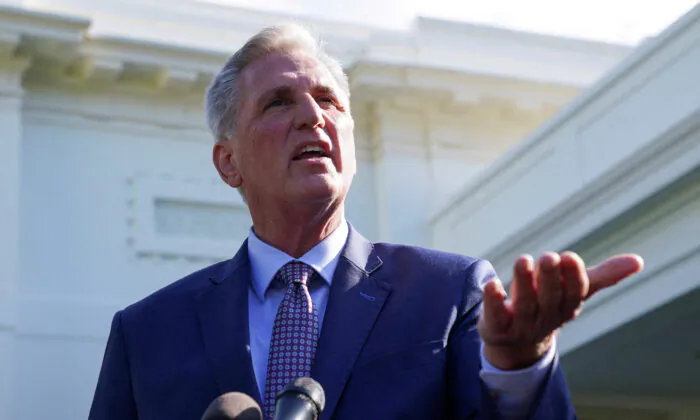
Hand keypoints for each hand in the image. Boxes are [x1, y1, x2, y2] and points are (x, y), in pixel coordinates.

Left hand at [477, 251, 643, 369]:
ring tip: (523, 260)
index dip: (573, 277)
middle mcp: (546, 316)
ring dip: (523, 282)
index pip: (574, 293)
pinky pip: (495, 315)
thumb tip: (639, 261)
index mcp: (566, 306)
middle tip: (548, 256)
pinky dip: (493, 300)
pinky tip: (492, 284)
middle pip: (549, 297)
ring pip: (525, 304)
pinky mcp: (496, 327)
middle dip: (550, 278)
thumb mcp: (574, 292)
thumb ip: (602, 276)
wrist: (516, 344)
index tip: (570, 257)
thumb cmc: (548, 307)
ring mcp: (521, 324)